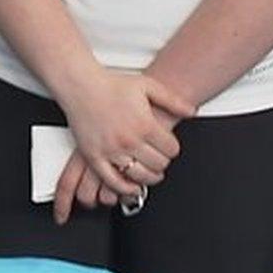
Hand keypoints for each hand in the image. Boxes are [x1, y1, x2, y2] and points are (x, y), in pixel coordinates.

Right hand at [52, 71, 194, 224]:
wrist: (81, 85)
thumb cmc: (111, 84)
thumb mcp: (148, 86)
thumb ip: (173, 100)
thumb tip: (191, 111)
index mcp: (144, 124)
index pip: (171, 150)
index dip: (173, 149)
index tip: (168, 147)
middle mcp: (129, 140)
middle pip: (158, 165)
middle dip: (162, 162)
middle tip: (159, 157)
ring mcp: (111, 150)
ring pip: (140, 176)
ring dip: (149, 177)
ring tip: (150, 172)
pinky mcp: (95, 157)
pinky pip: (113, 181)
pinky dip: (126, 188)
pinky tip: (132, 186)